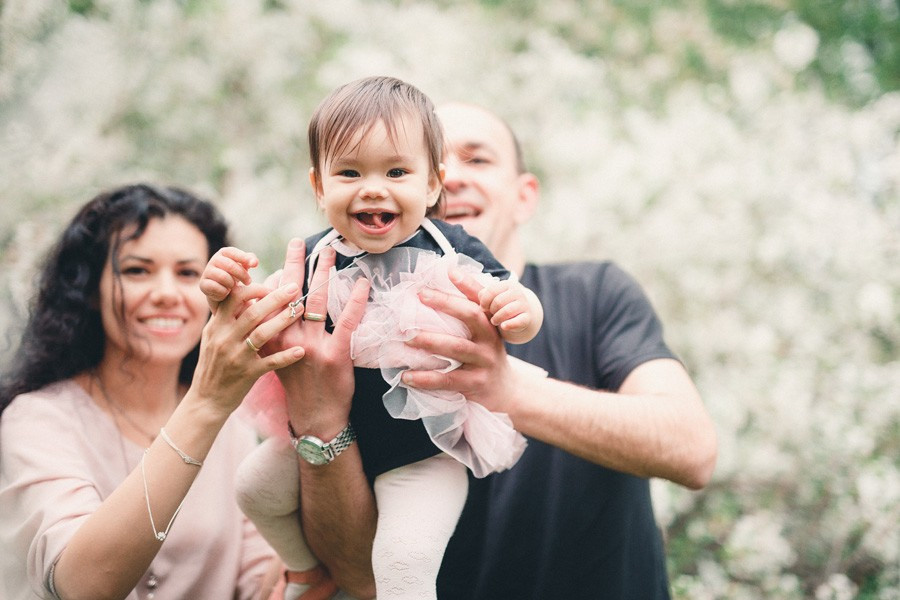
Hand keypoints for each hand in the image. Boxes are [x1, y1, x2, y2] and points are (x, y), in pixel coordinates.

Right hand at [191, 280, 303, 415]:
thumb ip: (227, 317)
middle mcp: (225, 339)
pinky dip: (286, 356)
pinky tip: (301, 350)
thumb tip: (245, 295)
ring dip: (283, 320)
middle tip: (295, 287)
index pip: (233, 299)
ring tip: (300, 310)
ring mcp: (236, 357)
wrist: (206, 400)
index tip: (271, 285)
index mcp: (217, 327)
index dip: (253, 289)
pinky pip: (270, 362)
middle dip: (276, 298)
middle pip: (252, 312)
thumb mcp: (213, 338)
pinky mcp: (247, 374)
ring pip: (262, 334)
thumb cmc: (214, 365)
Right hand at [200, 247, 258, 312]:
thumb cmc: (236, 275)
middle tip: (249, 282)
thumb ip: (250, 260)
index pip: (233, 252)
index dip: (244, 258)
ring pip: (223, 277)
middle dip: (242, 275)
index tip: (255, 265)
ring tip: (234, 287)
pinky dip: (224, 292)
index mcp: (223, 253)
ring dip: (232, 284)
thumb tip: (254, 262)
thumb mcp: (244, 266)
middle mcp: (213, 260)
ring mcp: (207, 272)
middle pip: (230, 266)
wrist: (223, 291)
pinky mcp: (203, 284)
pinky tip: (226, 293)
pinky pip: (216, 287)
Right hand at [268, 238, 369, 432]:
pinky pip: (347, 321)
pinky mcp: (335, 354)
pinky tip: (362, 284)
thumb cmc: (295, 387)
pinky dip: (356, 300)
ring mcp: (312, 345)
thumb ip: (271, 331)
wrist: (313, 419)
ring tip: (330, 251)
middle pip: (291, 292)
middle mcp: (287, 338)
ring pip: (318, 300)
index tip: (282, 253)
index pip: (268, 298)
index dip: (275, 272)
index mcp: (269, 337)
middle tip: (299, 242)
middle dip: (295, 263)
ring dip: (325, 272)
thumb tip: (273, 302)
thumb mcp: (272, 358)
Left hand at [402, 268, 515, 413]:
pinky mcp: (476, 384)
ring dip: (430, 341)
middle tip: (420, 295)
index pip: (480, 299)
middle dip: (445, 303)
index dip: (467, 284)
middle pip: (471, 316)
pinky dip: (426, 378)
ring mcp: (484, 362)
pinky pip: (448, 380)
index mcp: (490, 324)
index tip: (450, 271)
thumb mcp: (484, 336)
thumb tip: (435, 295)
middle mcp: (490, 339)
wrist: (507, 393)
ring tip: (407, 338)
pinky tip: (406, 376)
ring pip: (457, 348)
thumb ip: (467, 318)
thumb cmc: (486, 358)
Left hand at [478, 279, 534, 333]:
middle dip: (491, 310)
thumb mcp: (493, 297)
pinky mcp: (527, 318)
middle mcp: (518, 293)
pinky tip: (503, 326)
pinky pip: (518, 321)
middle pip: (498, 302)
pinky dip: (509, 325)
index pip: (492, 291)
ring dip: (497, 318)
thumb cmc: (502, 305)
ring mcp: (524, 305)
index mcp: (508, 284)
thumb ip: (484, 294)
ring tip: (494, 321)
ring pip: (507, 311)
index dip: (484, 301)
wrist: (521, 314)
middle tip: (491, 314)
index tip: (483, 307)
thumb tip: (480, 296)